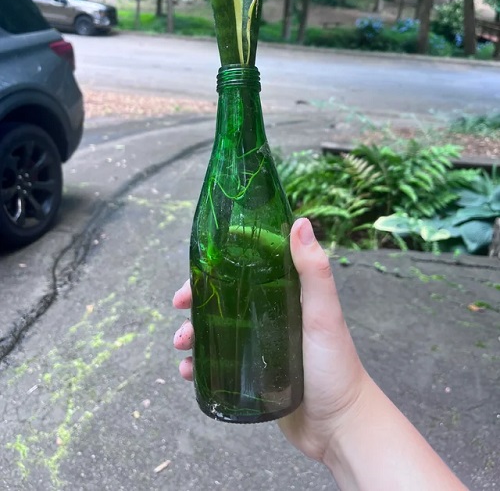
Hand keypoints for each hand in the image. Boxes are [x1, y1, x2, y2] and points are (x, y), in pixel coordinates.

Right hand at [173, 217, 368, 462]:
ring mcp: (259, 347)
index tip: (196, 270)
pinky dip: (199, 364)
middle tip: (180, 308)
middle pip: (223, 300)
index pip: (245, 269)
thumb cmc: (336, 365)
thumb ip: (314, 271)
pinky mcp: (251, 376)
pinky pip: (217, 365)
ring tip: (182, 346)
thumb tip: (299, 222)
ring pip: (215, 332)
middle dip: (197, 301)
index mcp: (285, 296)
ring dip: (192, 333)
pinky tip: (188, 372)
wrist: (339, 426)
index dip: (217, 266)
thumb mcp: (324, 315)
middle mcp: (269, 317)